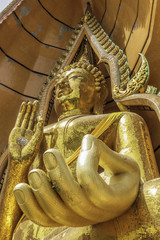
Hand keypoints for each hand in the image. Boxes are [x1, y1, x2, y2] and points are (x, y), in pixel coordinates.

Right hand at [9, 101, 43, 161]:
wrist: (19, 159)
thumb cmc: (29, 153)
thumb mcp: (37, 140)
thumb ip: (39, 129)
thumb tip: (41, 119)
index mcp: (35, 134)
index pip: (37, 122)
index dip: (38, 115)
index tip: (40, 108)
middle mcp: (29, 131)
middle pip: (31, 118)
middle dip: (33, 110)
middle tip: (36, 101)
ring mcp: (22, 130)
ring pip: (25, 117)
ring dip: (27, 110)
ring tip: (29, 102)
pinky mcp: (16, 130)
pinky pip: (19, 119)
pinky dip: (21, 112)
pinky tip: (23, 106)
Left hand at [13, 135, 139, 226]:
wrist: (118, 198)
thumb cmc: (122, 178)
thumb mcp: (124, 164)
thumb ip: (107, 153)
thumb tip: (86, 140)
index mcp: (114, 201)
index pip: (96, 188)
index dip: (88, 163)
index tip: (87, 143)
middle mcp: (95, 215)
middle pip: (72, 200)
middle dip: (58, 176)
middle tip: (49, 153)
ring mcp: (77, 219)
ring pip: (55, 213)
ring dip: (41, 192)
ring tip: (34, 172)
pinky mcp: (63, 218)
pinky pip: (43, 218)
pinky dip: (29, 206)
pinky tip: (21, 188)